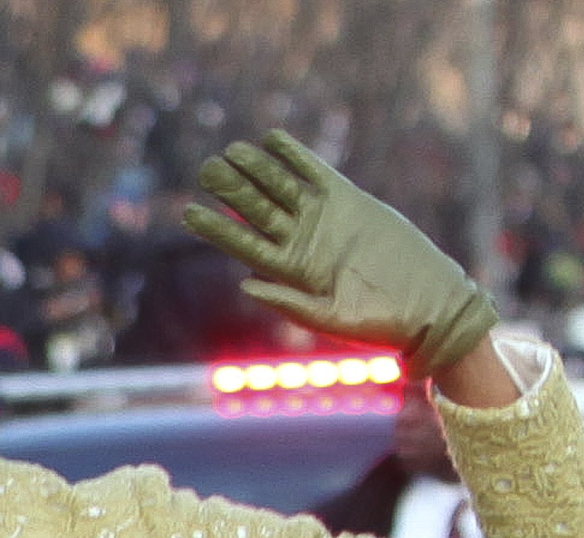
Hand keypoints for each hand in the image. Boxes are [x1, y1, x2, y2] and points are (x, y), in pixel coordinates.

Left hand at [183, 131, 495, 376]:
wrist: (428, 304)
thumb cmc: (379, 322)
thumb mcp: (331, 316)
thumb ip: (288, 301)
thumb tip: (245, 284)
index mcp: (288, 270)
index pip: (242, 244)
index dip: (215, 228)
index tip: (188, 212)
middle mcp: (299, 240)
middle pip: (255, 210)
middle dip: (231, 189)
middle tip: (206, 169)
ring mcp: (322, 218)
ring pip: (280, 187)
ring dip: (256, 168)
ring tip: (232, 150)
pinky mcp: (349, 200)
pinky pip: (315, 173)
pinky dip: (295, 156)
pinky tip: (273, 138)